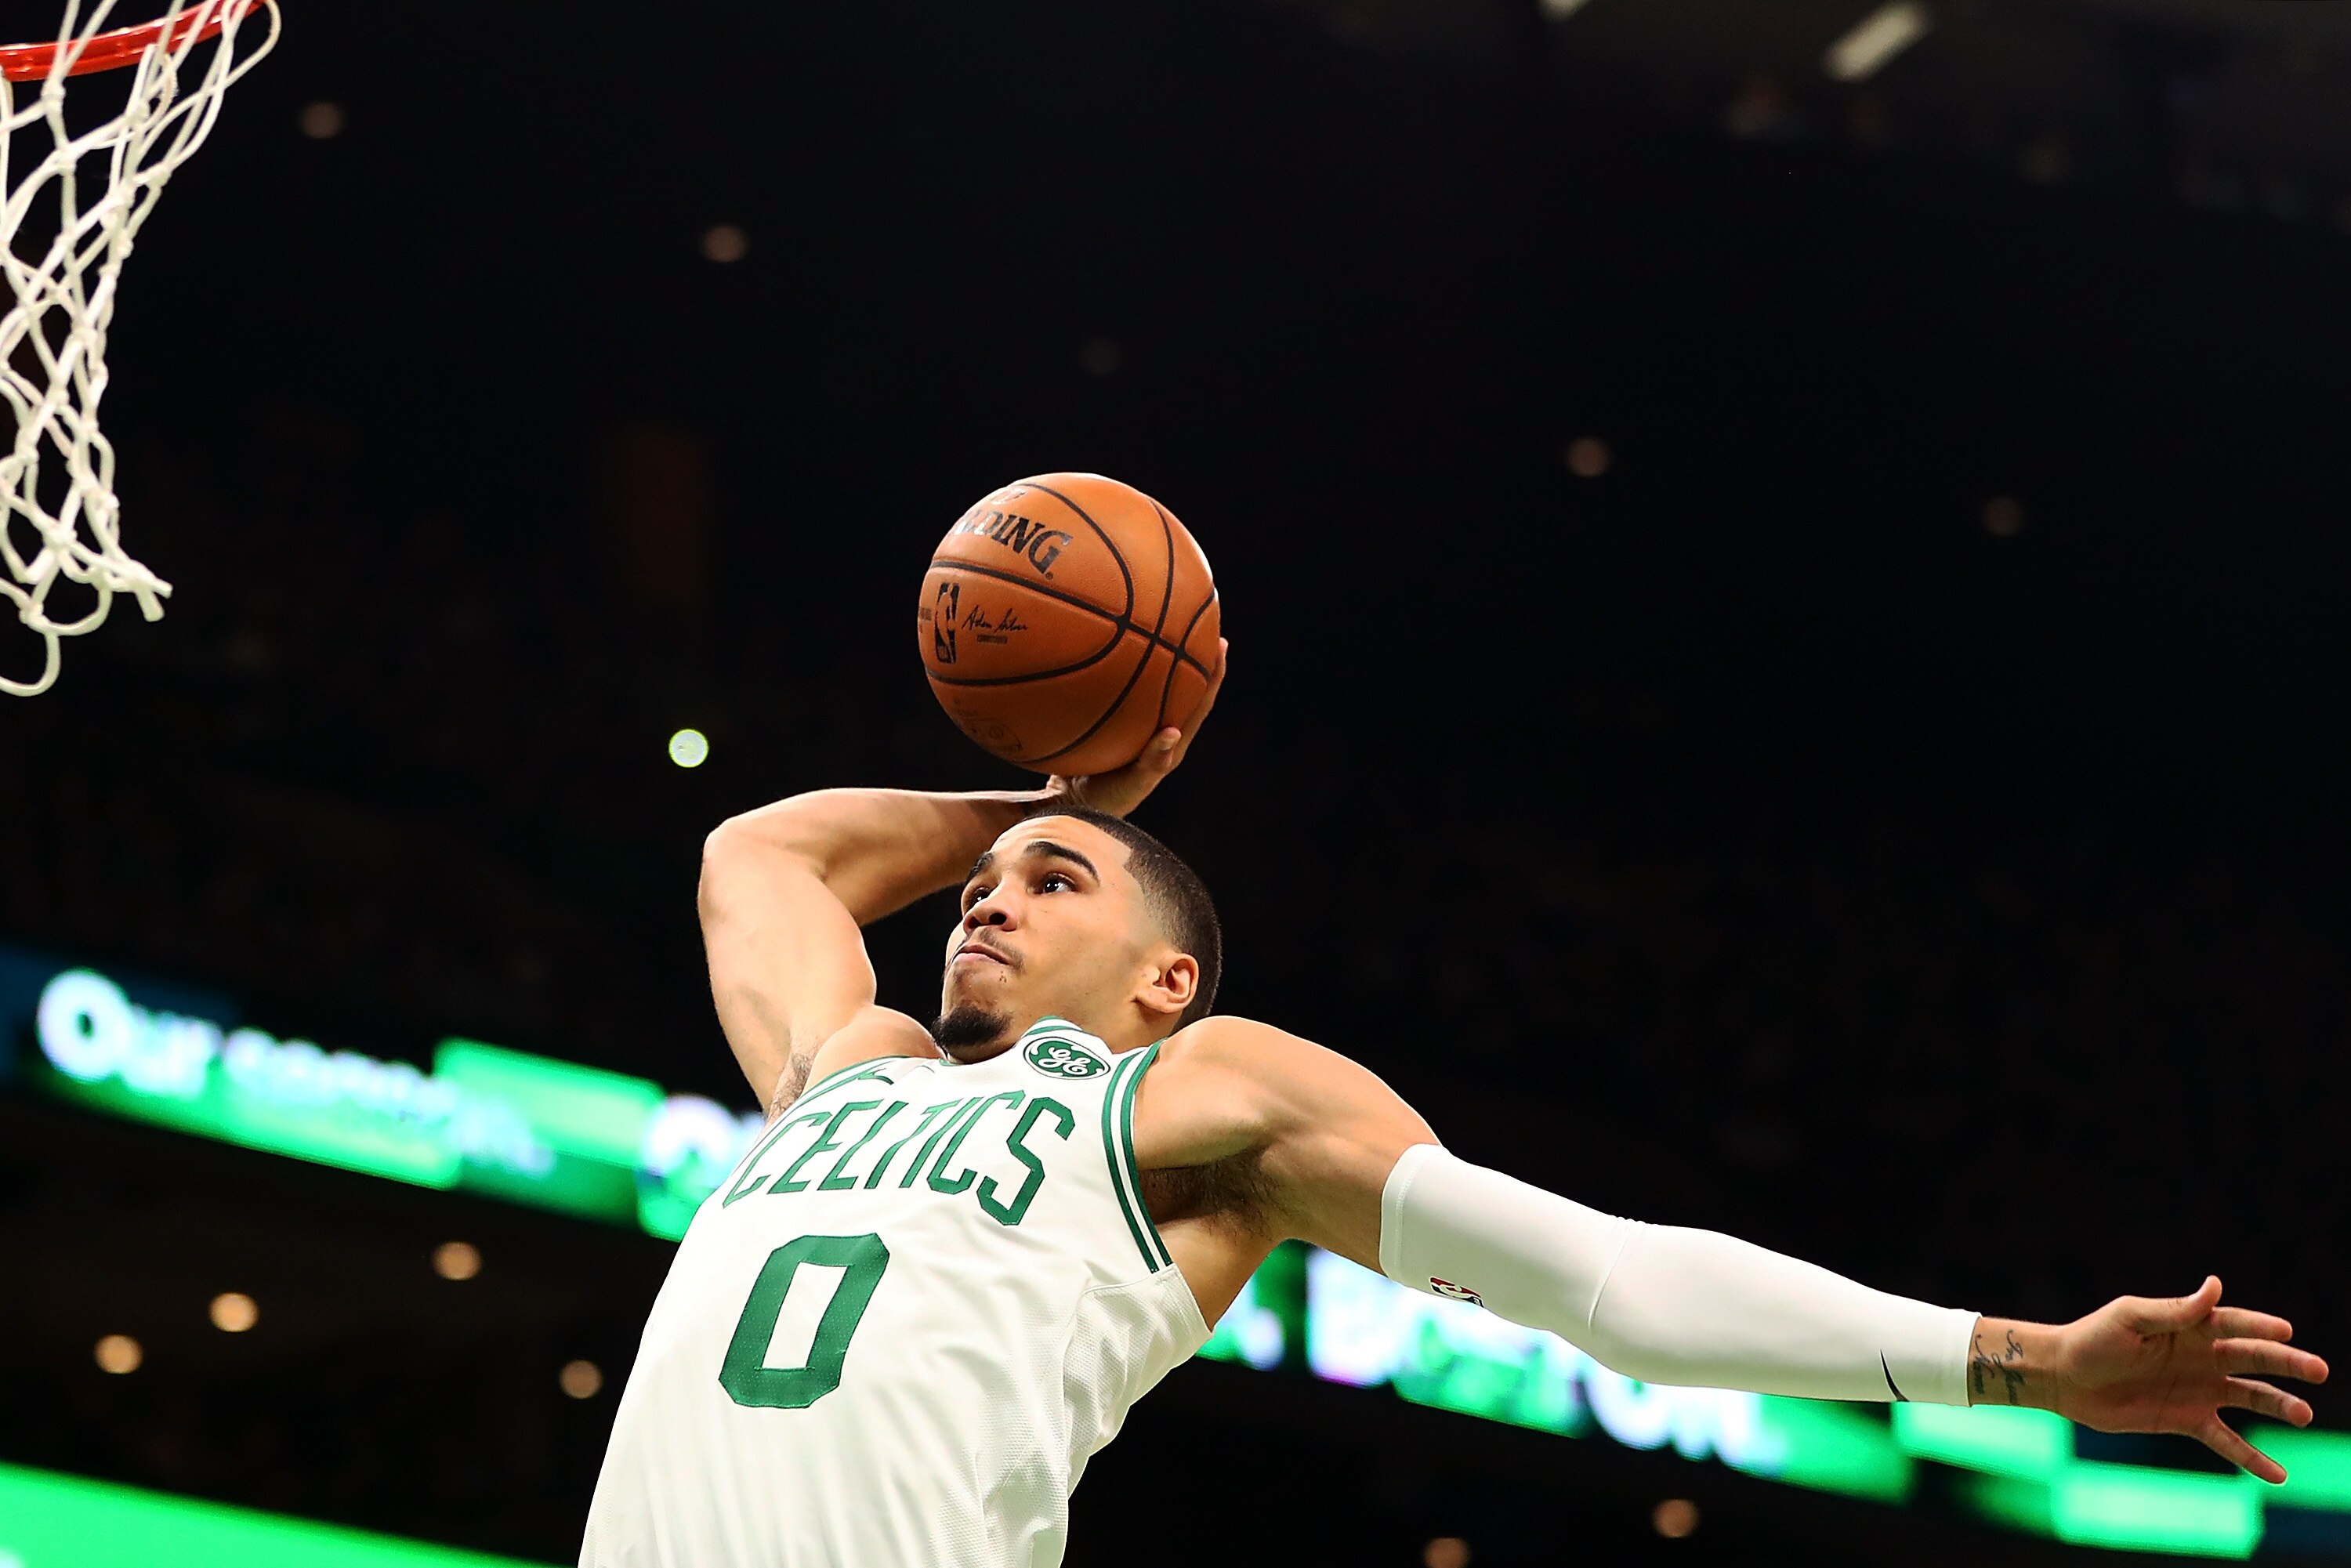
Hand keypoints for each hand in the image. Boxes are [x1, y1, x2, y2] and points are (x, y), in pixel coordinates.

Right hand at [1044, 638, 1226, 819]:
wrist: (1073, 808)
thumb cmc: (1109, 801)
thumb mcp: (1134, 783)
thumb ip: (1153, 760)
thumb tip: (1172, 732)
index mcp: (1173, 746)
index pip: (1201, 705)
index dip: (1214, 677)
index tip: (1222, 645)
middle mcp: (1160, 734)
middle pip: (1186, 690)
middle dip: (1197, 660)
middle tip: (1202, 626)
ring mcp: (1139, 731)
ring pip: (1158, 690)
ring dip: (1166, 662)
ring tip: (1165, 629)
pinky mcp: (1118, 730)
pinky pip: (1128, 696)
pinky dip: (1128, 674)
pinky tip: (1113, 653)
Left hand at [2037, 1277, 2328, 1482]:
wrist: (2064, 1378)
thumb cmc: (2093, 1339)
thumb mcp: (2130, 1319)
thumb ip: (2174, 1310)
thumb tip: (2214, 1286)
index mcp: (2190, 1326)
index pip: (2233, 1323)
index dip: (2259, 1326)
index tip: (2285, 1330)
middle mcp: (2202, 1357)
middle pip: (2253, 1359)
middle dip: (2287, 1364)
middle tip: (2319, 1370)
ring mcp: (2199, 1390)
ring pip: (2250, 1398)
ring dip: (2278, 1406)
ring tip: (2304, 1415)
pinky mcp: (2187, 1419)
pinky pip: (2226, 1441)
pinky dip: (2252, 1458)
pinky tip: (2278, 1474)